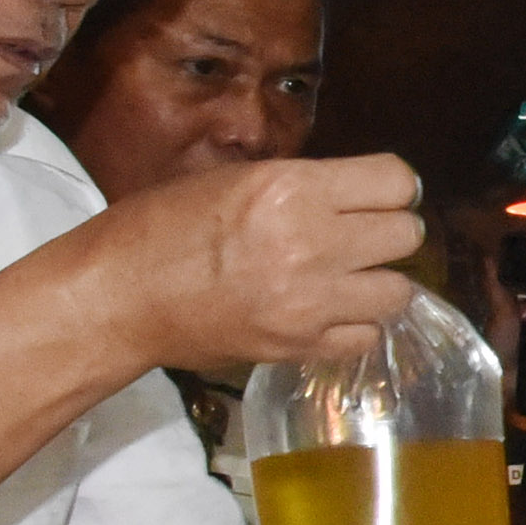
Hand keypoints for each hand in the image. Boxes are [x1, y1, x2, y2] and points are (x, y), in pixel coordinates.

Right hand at [65, 153, 423, 378]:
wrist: (119, 298)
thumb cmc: (161, 228)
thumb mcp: (235, 179)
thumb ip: (302, 186)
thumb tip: (356, 196)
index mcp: (292, 188)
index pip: (397, 181)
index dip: (391, 187)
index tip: (374, 196)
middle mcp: (311, 242)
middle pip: (407, 234)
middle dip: (388, 232)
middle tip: (359, 237)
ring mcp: (309, 301)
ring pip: (399, 291)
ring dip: (378, 282)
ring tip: (347, 278)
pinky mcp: (300, 345)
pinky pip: (367, 336)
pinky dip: (355, 326)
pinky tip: (328, 313)